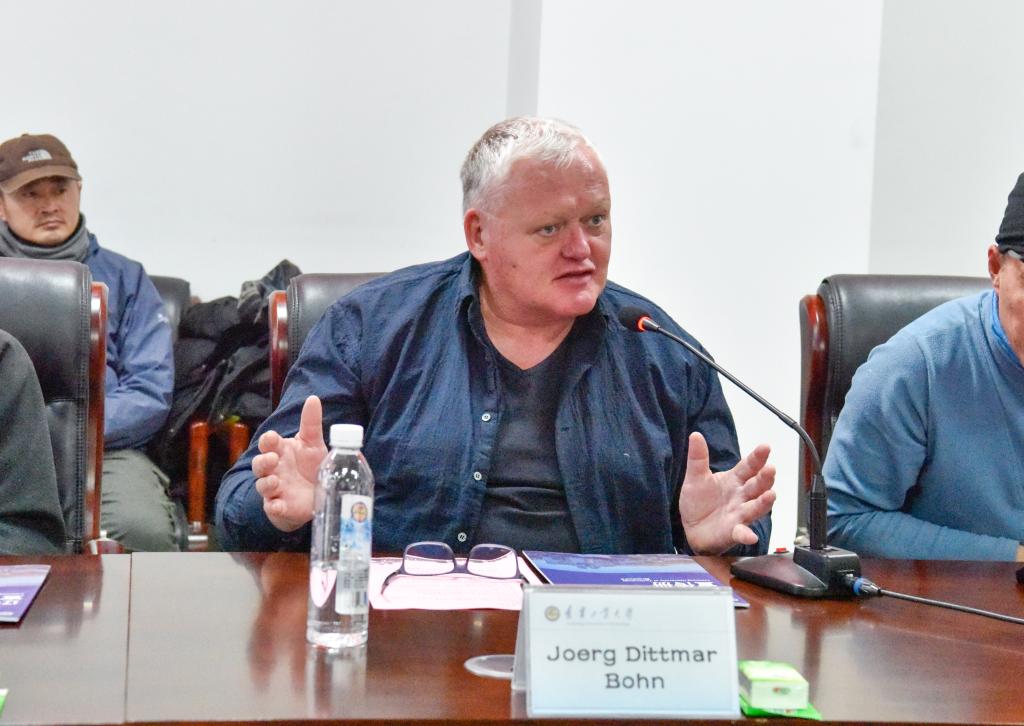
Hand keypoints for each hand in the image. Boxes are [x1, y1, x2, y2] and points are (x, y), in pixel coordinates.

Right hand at [253, 395, 326, 531]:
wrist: (316, 494)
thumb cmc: (310, 465)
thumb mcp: (313, 443)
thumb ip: (311, 422)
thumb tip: (313, 398)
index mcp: (280, 451)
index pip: (268, 443)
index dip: (268, 441)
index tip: (273, 438)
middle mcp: (274, 469)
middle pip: (259, 464)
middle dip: (263, 461)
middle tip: (273, 459)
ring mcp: (275, 489)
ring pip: (262, 485)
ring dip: (266, 483)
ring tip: (275, 481)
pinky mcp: (280, 506)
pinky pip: (272, 508)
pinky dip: (273, 507)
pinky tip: (277, 506)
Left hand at [679, 432, 776, 554]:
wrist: (691, 528)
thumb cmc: (699, 502)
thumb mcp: (695, 478)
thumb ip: (698, 458)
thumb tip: (695, 434)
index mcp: (734, 480)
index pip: (748, 466)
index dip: (757, 457)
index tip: (765, 447)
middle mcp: (741, 496)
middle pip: (757, 485)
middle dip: (765, 477)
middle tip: (770, 468)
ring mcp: (739, 514)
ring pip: (756, 507)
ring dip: (764, 502)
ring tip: (770, 495)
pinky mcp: (733, 531)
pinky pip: (742, 533)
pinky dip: (746, 535)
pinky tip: (750, 536)